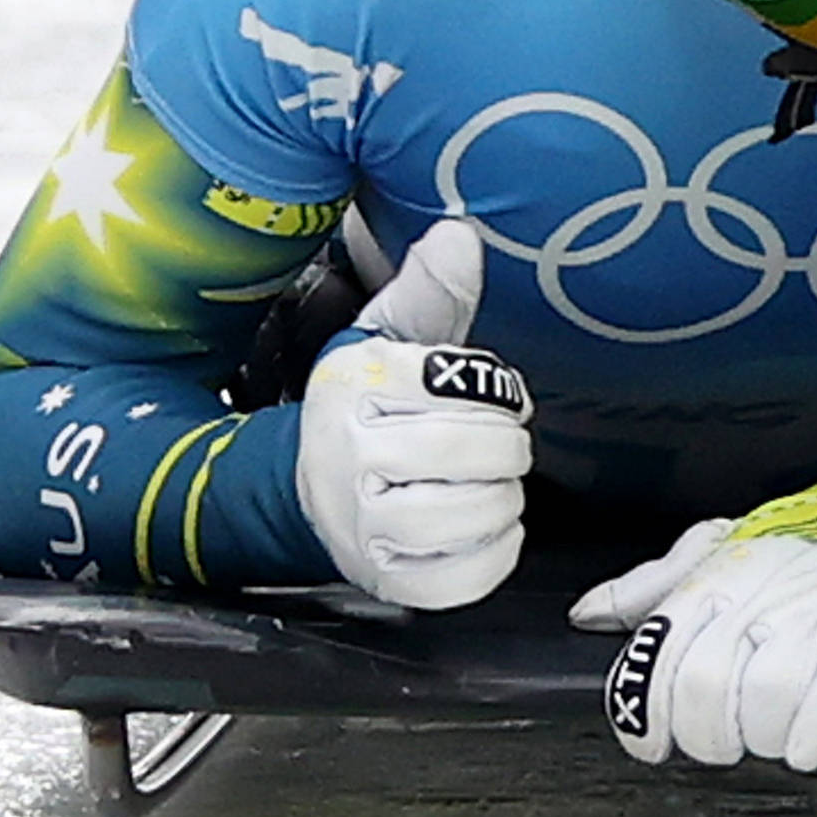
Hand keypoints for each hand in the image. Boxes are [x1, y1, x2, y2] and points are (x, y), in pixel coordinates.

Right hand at [290, 221, 531, 609]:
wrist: (310, 489)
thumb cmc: (366, 408)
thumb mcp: (386, 338)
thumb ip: (430, 291)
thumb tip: (460, 235)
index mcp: (354, 389)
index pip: (459, 384)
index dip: (496, 390)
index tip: (486, 396)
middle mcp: (350, 458)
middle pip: (476, 452)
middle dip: (507, 446)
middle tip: (498, 444)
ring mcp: (365, 527)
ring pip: (478, 514)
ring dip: (504, 500)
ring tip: (489, 487)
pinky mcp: (388, 581)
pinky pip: (470, 575)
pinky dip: (496, 552)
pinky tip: (482, 529)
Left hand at [572, 522, 816, 771]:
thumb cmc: (790, 557)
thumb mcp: (714, 555)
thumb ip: (649, 588)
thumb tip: (587, 615)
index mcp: (711, 581)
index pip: (654, 652)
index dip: (643, 713)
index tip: (650, 744)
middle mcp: (756, 594)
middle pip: (705, 683)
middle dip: (705, 735)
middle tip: (718, 746)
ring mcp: (814, 611)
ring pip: (769, 693)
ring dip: (764, 736)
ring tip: (768, 738)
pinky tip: (806, 749)